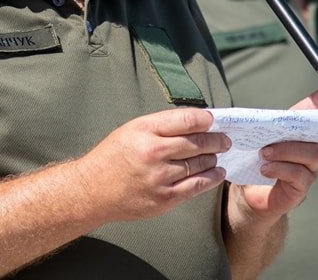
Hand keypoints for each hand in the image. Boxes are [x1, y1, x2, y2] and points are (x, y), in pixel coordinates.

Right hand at [72, 107, 231, 222]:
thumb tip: (196, 121)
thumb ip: (162, 125)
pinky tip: (217, 172)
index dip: (206, 119)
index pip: (186, 120)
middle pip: (197, 143)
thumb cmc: (113, 156)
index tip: (214, 120)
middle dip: (216, 140)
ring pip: (199, 164)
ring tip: (219, 154)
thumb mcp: (132, 129)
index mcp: (144, 130)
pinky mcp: (164, 198)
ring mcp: (159, 177)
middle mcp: (153, 152)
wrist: (92, 190)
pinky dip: (211, 178)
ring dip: (213, 158)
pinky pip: (196, 186)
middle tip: (225, 139)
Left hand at [229, 86, 317, 224]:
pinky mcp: (301, 188)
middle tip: (266, 142)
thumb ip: (257, 125)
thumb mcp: (254, 140)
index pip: (314, 114)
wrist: (247, 196)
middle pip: (315, 137)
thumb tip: (245, 111)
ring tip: (264, 155)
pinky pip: (300, 176)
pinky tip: (266, 169)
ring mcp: (308, 170)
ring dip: (286, 152)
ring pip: (311, 155)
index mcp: (299, 134)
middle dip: (293, 136)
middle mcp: (309, 150)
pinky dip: (281, 169)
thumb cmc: (254, 162)